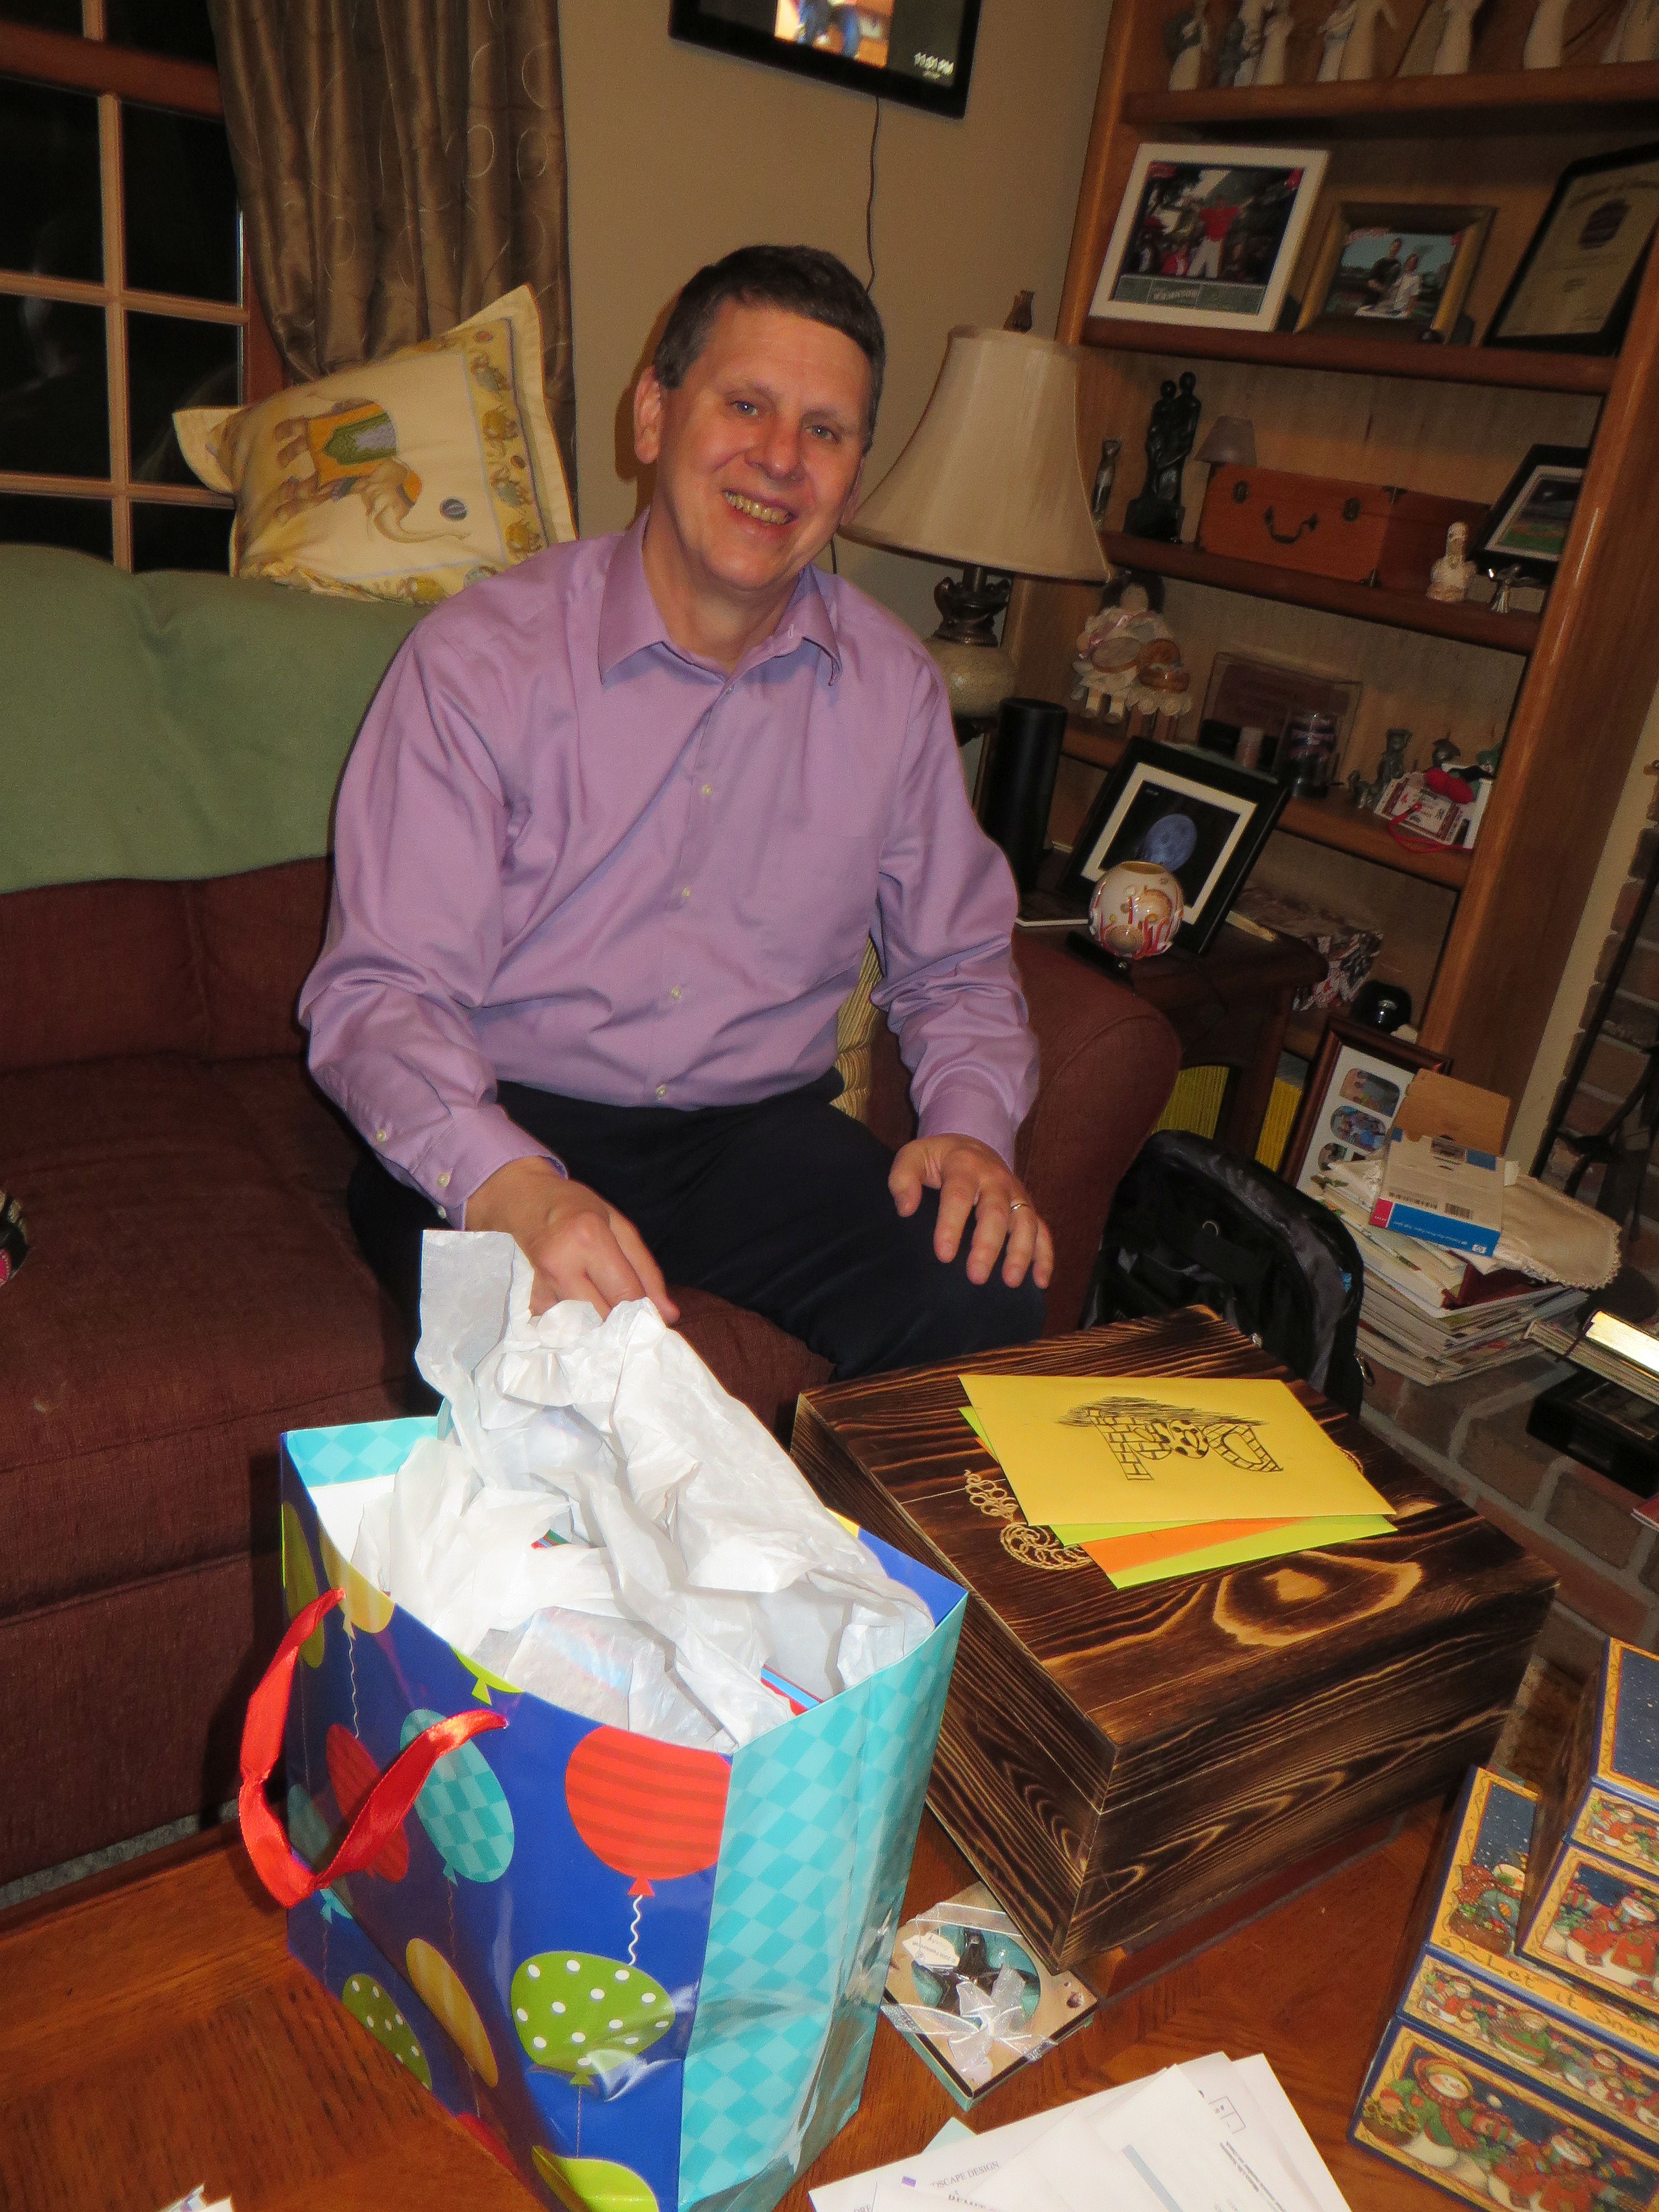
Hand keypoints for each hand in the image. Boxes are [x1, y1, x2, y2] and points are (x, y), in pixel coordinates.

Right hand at [464, 1156, 678, 1322]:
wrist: (521, 1200)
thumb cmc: (576, 1207)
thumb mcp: (618, 1225)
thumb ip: (646, 1270)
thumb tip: (669, 1313)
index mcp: (589, 1237)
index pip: (625, 1291)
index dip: (644, 1309)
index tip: (652, 1315)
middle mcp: (561, 1263)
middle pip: (603, 1316)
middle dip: (622, 1321)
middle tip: (630, 1316)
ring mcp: (540, 1283)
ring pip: (582, 1327)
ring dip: (599, 1325)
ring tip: (605, 1309)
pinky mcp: (527, 1298)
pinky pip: (560, 1325)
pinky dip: (575, 1324)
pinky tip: (580, 1310)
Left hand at [888, 1134, 1052, 1291]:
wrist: (972, 1148)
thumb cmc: (937, 1159)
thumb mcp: (913, 1157)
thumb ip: (903, 1178)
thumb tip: (906, 1209)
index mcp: (965, 1165)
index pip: (958, 1196)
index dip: (951, 1226)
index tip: (943, 1255)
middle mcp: (995, 1178)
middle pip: (995, 1212)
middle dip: (987, 1246)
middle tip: (976, 1276)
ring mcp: (1015, 1194)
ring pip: (1024, 1222)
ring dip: (1020, 1253)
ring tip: (1010, 1281)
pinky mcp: (1027, 1208)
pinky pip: (1042, 1231)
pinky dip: (1044, 1256)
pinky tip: (1040, 1281)